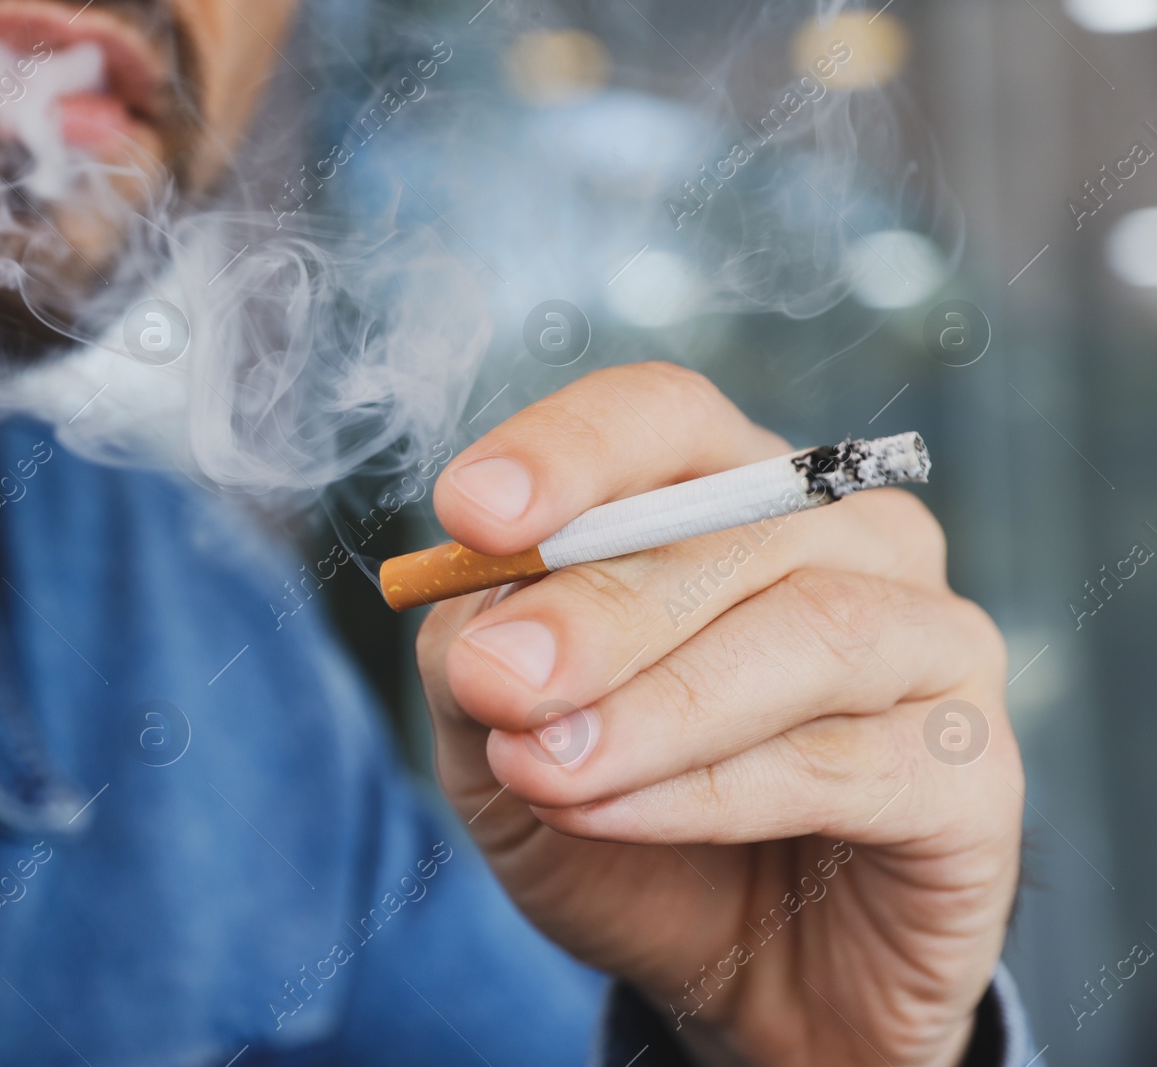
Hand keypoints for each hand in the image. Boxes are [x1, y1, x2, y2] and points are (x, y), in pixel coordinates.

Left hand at [417, 363, 1021, 1065]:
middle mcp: (845, 541)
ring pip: (808, 628)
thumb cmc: (625, 823)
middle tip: (499, 681)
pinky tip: (612, 812)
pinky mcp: (971, 771)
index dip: (569, 452)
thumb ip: (479, 662)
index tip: (471, 511)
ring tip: (546, 768)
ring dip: (656, 705)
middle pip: (730, 520)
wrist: (737, 979)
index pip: (661, 417)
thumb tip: (484, 629)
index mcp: (728, 496)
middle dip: (597, 607)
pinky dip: (709, 790)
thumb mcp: (502, 739)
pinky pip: (843, 761)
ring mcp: (928, 642)